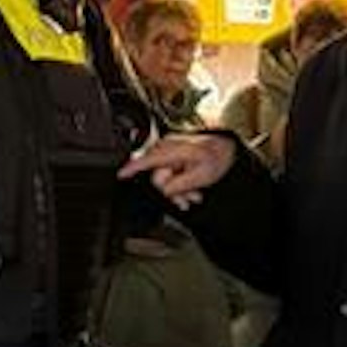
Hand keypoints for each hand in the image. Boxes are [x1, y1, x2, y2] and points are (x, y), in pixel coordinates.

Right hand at [119, 134, 236, 210]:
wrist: (225, 149)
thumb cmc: (216, 158)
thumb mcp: (202, 176)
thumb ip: (179, 184)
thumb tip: (164, 190)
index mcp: (174, 150)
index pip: (148, 159)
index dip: (132, 167)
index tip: (121, 175)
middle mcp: (167, 148)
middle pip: (157, 178)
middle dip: (173, 192)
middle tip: (190, 198)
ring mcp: (168, 151)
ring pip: (163, 179)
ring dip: (178, 190)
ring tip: (195, 194)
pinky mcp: (170, 155)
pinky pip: (167, 174)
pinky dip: (178, 184)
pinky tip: (191, 188)